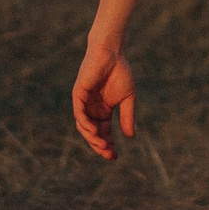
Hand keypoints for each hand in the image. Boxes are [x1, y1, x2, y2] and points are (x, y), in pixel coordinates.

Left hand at [72, 43, 136, 158]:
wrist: (112, 53)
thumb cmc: (120, 72)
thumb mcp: (128, 98)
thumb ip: (127, 116)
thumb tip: (130, 136)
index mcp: (103, 111)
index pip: (103, 132)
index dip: (108, 145)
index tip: (115, 156)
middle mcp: (91, 109)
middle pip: (93, 133)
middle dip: (100, 145)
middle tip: (109, 154)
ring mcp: (84, 102)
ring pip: (84, 126)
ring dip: (92, 137)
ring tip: (102, 145)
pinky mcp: (78, 94)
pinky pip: (78, 112)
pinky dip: (85, 123)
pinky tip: (93, 131)